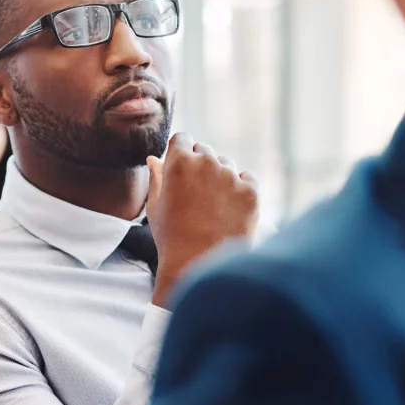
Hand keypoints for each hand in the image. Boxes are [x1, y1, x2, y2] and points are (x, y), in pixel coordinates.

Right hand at [146, 132, 258, 305]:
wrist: (199, 265)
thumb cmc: (171, 238)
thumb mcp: (155, 207)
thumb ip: (156, 178)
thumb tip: (154, 159)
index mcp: (179, 162)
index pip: (183, 139)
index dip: (181, 153)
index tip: (182, 169)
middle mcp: (206, 162)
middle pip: (204, 151)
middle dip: (200, 165)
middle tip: (197, 194)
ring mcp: (231, 176)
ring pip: (226, 164)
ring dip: (221, 177)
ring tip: (214, 207)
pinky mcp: (251, 191)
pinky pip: (247, 179)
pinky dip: (241, 189)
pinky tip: (230, 210)